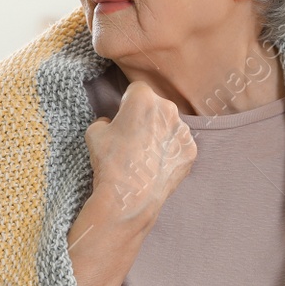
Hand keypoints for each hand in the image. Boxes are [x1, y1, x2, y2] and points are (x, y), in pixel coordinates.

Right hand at [84, 81, 195, 223]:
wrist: (130, 196)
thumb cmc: (110, 162)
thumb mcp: (94, 133)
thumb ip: (105, 120)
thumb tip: (112, 123)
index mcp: (143, 99)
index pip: (137, 89)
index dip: (128, 102)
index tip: (123, 117)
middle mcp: (168, 109)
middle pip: (157, 106)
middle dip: (147, 117)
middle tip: (133, 138)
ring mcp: (183, 131)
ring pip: (170, 125)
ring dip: (160, 134)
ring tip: (145, 155)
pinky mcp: (191, 151)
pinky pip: (179, 145)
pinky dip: (170, 152)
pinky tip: (156, 165)